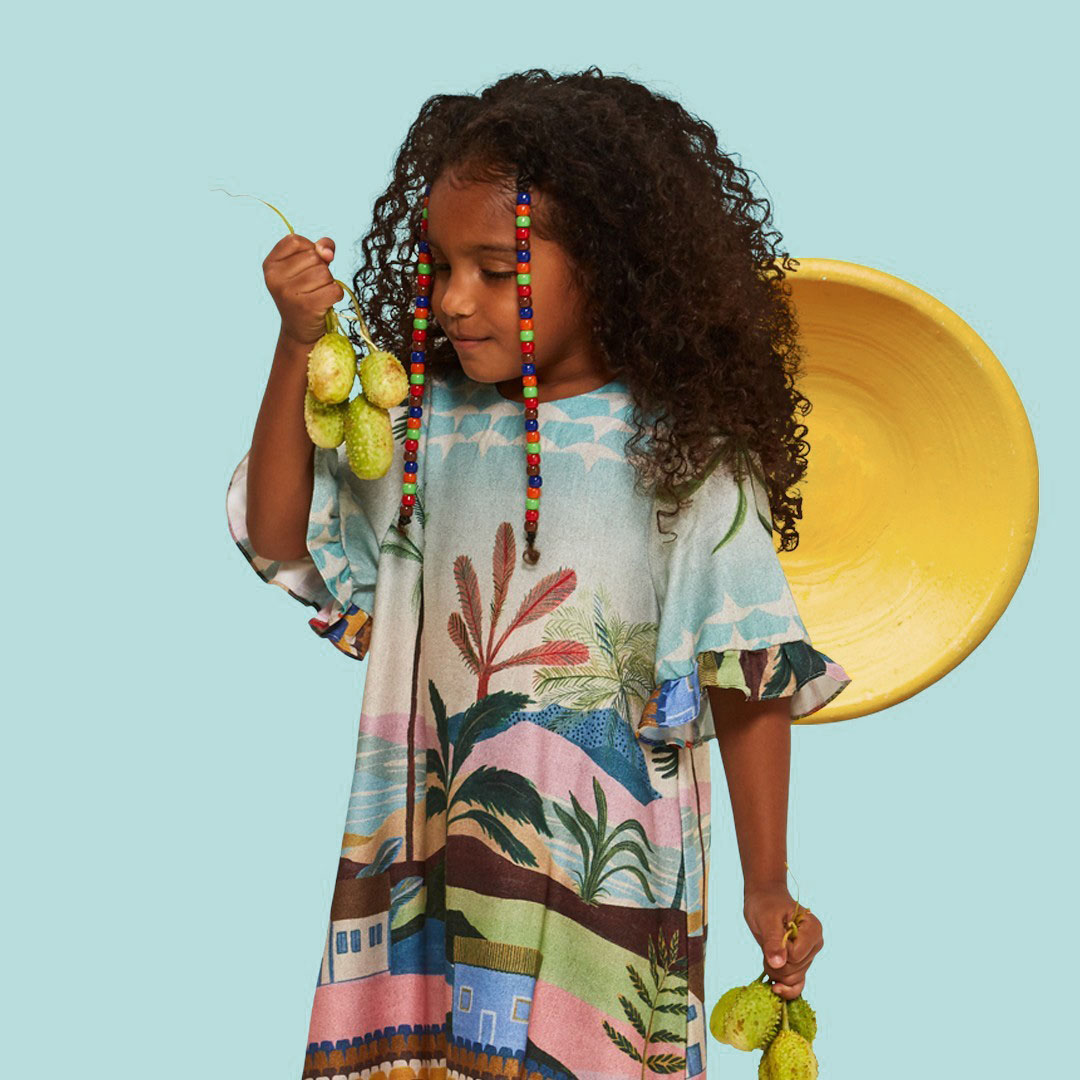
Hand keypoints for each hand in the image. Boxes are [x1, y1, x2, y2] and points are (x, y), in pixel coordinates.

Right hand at [262, 232, 343, 345]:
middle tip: (312, 285)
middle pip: (313, 257)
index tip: (306, 265)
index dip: (309, 249)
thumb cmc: (305, 292)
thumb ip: (318, 248)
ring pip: (325, 273)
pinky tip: (325, 302)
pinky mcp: (306, 307)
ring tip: (317, 294)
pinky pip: (334, 290)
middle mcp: (275, 278)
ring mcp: (288, 293)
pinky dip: (336, 294)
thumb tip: (327, 252)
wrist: (300, 329)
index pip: (296, 241)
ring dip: (328, 283)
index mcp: (270, 264)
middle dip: (321, 268)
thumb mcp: (306, 266)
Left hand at [743, 884, 822, 999]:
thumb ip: (773, 941)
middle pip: (793, 971)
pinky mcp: (800, 965)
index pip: (795, 956)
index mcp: (813, 930)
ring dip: (774, 971)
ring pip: (792, 980)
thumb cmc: (766, 904)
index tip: (773, 934)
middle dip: (774, 963)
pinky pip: (797, 986)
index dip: (779, 950)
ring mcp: (809, 957)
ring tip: (769, 951)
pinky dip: (786, 990)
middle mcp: (815, 945)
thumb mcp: (766, 919)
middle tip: (767, 945)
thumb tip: (778, 963)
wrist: (764, 900)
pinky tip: (775, 988)